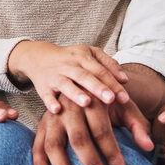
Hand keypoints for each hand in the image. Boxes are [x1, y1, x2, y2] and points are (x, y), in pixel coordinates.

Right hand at [8, 40, 128, 112]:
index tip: (125, 98)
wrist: (39, 57)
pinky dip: (50, 102)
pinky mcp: (43, 86)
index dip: (113, 84)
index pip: (100, 70)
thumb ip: (109, 65)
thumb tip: (125, 80)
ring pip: (66, 84)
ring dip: (75, 93)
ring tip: (86, 103)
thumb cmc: (71, 59)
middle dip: (98, 88)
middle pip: (85, 76)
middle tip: (111, 99)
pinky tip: (57, 110)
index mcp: (83, 57)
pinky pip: (46, 95)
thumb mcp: (90, 54)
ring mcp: (55, 76)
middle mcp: (70, 66)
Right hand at [32, 96, 154, 164]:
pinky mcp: (42, 124)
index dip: (112, 154)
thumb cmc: (107, 99)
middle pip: (80, 139)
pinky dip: (39, 163)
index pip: (102, 130)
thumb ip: (137, 125)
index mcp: (92, 99)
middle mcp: (70, 106)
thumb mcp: (124, 105)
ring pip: (55, 144)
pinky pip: (37, 145)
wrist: (81, 80)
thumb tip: (148, 147)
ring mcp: (53, 116)